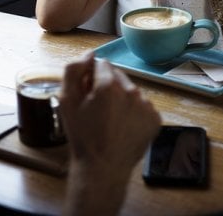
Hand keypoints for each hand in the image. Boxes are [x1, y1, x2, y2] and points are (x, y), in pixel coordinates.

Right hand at [60, 53, 159, 214]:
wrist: (102, 168)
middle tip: (98, 108)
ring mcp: (146, 105)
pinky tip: (123, 126)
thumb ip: (74, 70)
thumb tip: (90, 54)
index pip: (101, 64)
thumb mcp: (66, 100)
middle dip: (107, 86)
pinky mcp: (156, 118)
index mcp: (109, 85)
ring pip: (131, 90)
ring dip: (121, 98)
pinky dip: (134, 111)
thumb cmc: (82, 135)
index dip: (91, 77)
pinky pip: (142, 106)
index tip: (87, 93)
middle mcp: (132, 90)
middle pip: (117, 76)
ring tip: (111, 119)